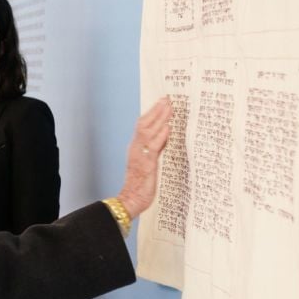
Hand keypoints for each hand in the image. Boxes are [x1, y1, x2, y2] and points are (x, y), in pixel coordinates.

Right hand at [117, 97, 171, 217]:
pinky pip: (152, 148)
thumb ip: (155, 148)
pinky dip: (159, 137)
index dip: (152, 112)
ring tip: (168, 108)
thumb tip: (165, 134)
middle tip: (167, 99)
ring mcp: (139, 156)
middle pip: (143, 124)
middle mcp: (135, 149)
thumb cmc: (140, 184)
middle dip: (156, 110)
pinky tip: (166, 128)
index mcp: (136, 147)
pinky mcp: (145, 165)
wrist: (130, 200)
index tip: (162, 101)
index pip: (142, 125)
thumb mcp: (149, 162)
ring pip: (147, 131)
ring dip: (158, 119)